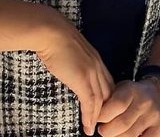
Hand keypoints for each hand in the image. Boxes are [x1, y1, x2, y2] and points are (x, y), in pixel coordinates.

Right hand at [34, 9, 114, 135]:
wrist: (51, 31)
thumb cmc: (55, 37)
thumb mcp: (70, 49)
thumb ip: (75, 60)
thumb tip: (69, 67)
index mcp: (95, 58)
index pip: (107, 81)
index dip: (107, 97)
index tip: (102, 108)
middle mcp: (97, 65)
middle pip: (108, 92)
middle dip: (107, 109)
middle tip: (101, 123)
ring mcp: (91, 72)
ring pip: (101, 99)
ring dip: (98, 116)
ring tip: (93, 130)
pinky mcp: (82, 79)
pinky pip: (90, 102)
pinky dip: (90, 116)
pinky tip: (88, 126)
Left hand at [96, 79, 159, 136]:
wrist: (158, 93)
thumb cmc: (133, 94)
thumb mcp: (121, 89)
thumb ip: (109, 100)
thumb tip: (93, 115)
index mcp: (131, 90)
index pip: (116, 105)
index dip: (103, 115)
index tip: (96, 119)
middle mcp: (144, 102)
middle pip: (122, 124)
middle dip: (107, 131)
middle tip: (102, 130)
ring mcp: (153, 116)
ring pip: (130, 135)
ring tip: (113, 134)